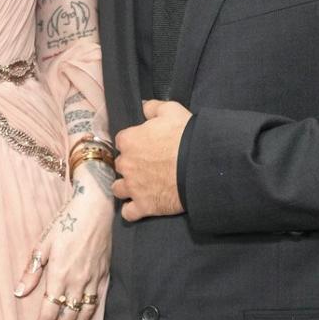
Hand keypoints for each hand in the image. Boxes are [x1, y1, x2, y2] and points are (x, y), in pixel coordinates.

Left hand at [14, 173, 111, 319]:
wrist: (95, 209)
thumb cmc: (66, 223)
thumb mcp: (43, 243)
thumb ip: (32, 270)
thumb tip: (19, 292)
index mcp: (59, 274)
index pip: (48, 311)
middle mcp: (77, 281)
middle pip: (66, 318)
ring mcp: (93, 280)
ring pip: (83, 314)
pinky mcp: (104, 276)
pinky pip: (96, 303)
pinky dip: (88, 318)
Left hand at [113, 99, 191, 220]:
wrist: (200, 165)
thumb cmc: (185, 135)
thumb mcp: (171, 110)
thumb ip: (153, 107)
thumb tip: (144, 107)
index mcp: (129, 140)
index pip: (122, 141)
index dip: (133, 143)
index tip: (144, 145)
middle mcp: (126, 164)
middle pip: (120, 165)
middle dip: (130, 165)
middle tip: (146, 165)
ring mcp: (133, 187)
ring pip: (118, 189)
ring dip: (126, 187)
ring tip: (138, 186)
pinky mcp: (143, 206)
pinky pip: (128, 213)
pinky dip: (132, 211)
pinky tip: (138, 207)